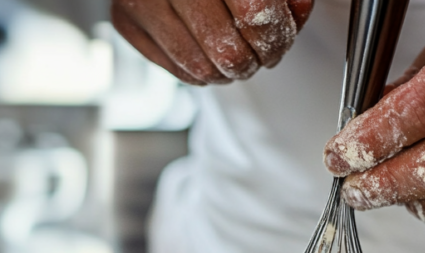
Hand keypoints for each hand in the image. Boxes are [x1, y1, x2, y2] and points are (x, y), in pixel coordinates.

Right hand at [112, 0, 312, 84]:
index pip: (254, 16)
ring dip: (227, 73)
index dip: (276, 38)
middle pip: (227, 50)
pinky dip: (200, 72)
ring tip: (235, 57)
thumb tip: (297, 14)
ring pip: (200, 69)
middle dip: (253, 61)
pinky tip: (208, 54)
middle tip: (260, 56)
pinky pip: (175, 71)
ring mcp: (142, 2)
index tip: (280, 43)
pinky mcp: (127, 22)